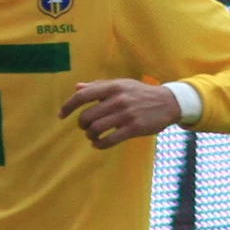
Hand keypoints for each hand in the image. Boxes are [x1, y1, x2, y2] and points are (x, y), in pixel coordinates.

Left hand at [58, 79, 178, 147]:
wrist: (168, 102)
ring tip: (92, 135)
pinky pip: (109, 140)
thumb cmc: (140, 93)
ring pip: (96, 129)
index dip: (68, 106)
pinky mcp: (134, 128)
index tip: (60, 115)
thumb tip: (77, 88)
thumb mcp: (121, 85)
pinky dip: (99, 145)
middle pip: (87, 116)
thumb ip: (98, 86)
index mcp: (112, 87)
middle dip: (82, 124)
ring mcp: (126, 115)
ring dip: (90, 135)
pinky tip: (98, 144)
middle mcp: (118, 100)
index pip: (83, 96)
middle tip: (84, 127)